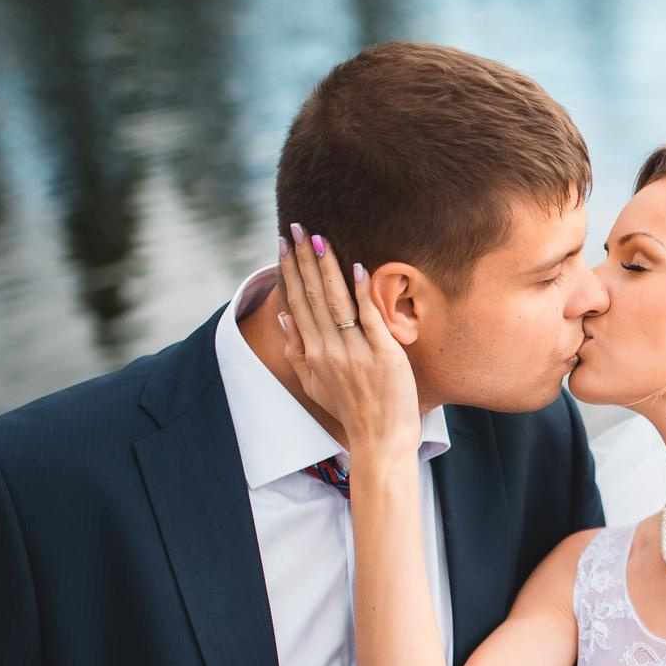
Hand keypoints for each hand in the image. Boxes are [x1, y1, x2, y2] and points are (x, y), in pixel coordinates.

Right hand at [275, 221, 419, 453]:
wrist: (381, 439)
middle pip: (312, 296)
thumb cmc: (351, 410)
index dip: (289, 272)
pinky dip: (361, 292)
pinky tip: (355, 268)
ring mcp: (356, 351)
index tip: (282, 245)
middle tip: (295, 227)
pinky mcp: (383, 355)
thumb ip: (298, 351)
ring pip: (336, 301)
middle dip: (302, 259)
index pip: (297, 303)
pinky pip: (368, 317)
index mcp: (313, 354)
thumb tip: (284, 317)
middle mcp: (330, 349)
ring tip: (318, 238)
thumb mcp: (315, 385)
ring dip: (326, 267)